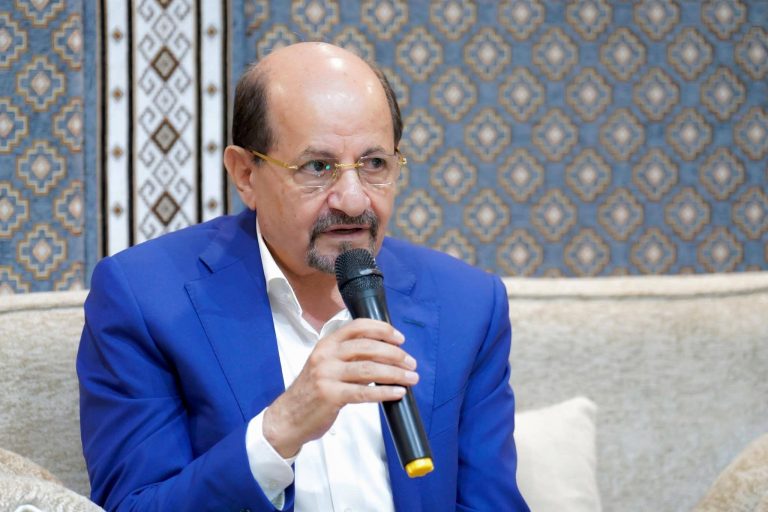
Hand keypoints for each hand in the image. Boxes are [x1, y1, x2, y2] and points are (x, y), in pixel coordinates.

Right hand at [262, 318, 417, 457]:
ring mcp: (327, 375)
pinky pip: (364, 392)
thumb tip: (385, 354)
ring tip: (411, 377)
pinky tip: (397, 393)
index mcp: (326, 344)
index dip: (382, 329)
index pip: (357, 327)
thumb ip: (349, 356)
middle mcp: (326, 355)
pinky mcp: (330, 396)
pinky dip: (384, 391)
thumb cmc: (313, 391)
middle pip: (368, 347)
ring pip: (369, 369)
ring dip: (395, 373)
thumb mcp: (326, 365)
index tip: (400, 338)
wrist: (288, 418)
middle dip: (394, 354)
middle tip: (411, 362)